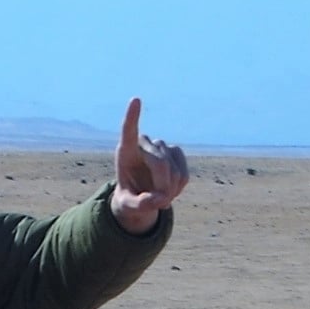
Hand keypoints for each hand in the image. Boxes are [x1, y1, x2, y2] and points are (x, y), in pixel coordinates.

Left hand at [112, 96, 187, 231]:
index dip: (133, 117)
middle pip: (161, 164)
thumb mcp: (128, 207)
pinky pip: (184, 175)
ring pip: (174, 172)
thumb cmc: (129, 198)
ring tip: (159, 196)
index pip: (129, 131)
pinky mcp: (176, 152)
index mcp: (126, 152)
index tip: (135, 100)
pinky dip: (178, 188)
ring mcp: (161, 146)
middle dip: (162, 188)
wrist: (140, 195)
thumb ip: (139, 205)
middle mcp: (144, 144)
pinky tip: (169, 190)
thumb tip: (159, 199)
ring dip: (169, 191)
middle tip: (158, 203)